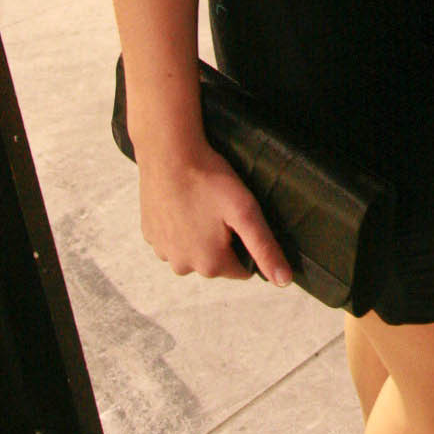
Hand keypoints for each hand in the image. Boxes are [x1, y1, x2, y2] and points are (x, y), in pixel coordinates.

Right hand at [138, 140, 292, 285]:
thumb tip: (284, 280)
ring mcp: (162, 251)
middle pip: (215, 261)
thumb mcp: (245, 211)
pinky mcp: (149, 235)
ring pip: (192, 250)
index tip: (239, 217)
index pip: (241, 269)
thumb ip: (265, 248)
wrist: (169, 153)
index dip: (245, 242)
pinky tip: (183, 202)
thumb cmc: (210, 180)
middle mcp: (183, 266)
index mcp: (210, 265)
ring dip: (198, 234)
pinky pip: (172, 238)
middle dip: (222, 239)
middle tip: (220, 207)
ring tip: (201, 202)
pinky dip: (179, 225)